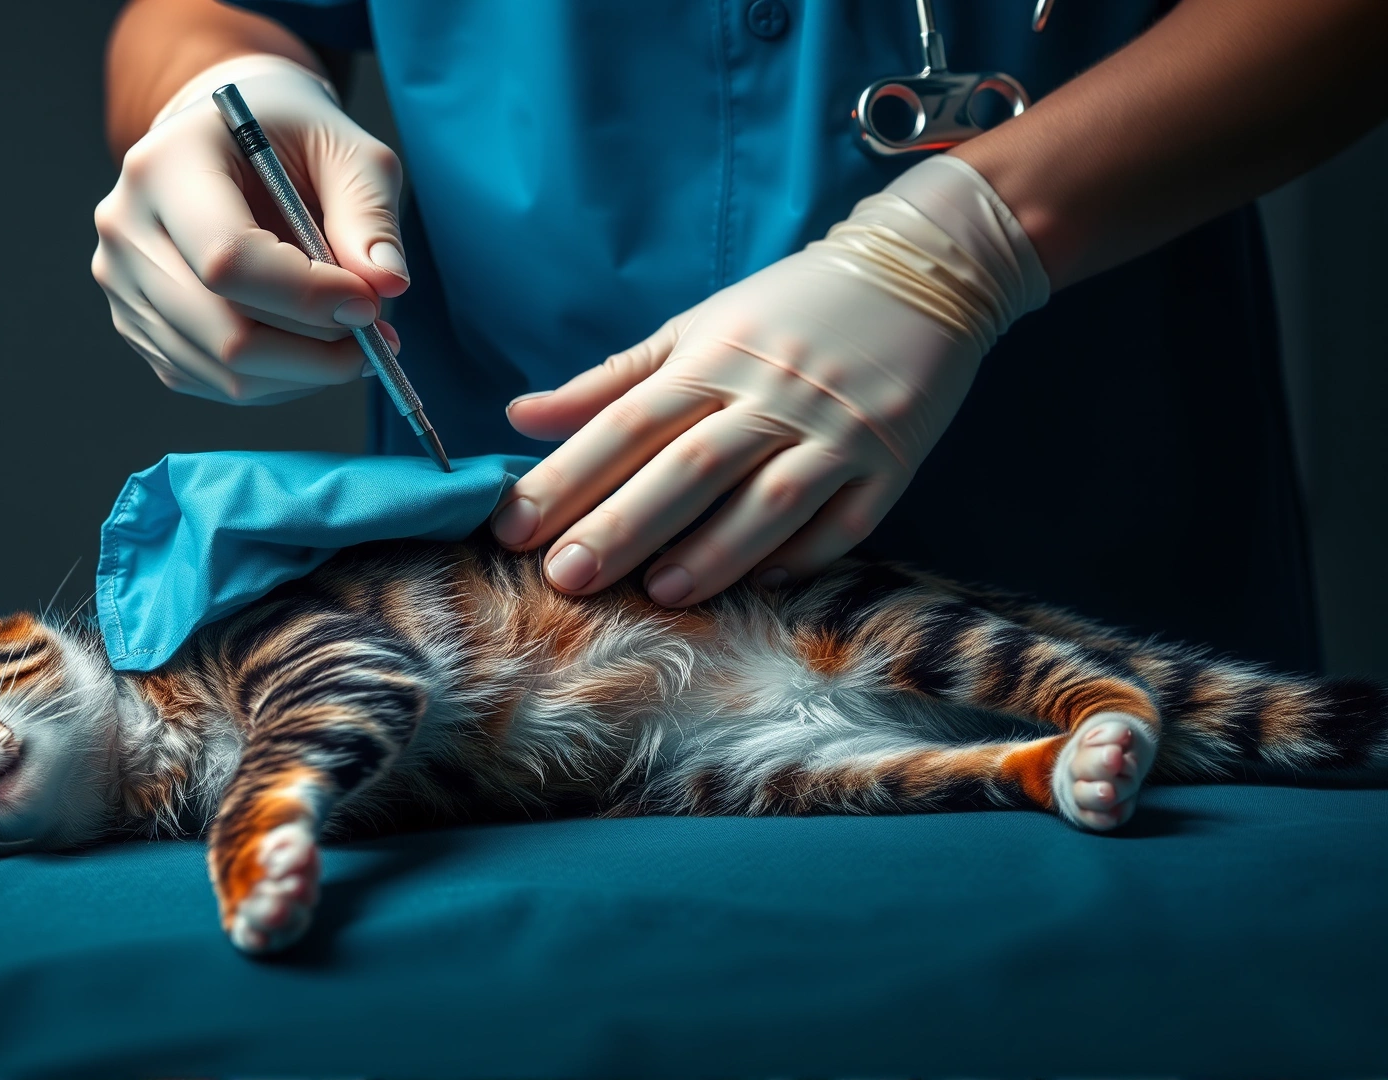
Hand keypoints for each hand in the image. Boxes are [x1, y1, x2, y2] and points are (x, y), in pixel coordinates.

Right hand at [92, 55, 408, 403]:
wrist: (228, 142)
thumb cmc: (291, 138)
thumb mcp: (346, 151)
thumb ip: (369, 214)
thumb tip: (386, 287)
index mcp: (166, 165)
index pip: (228, 260)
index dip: (306, 298)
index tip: (370, 305)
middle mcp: (127, 228)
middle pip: (223, 332)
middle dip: (316, 351)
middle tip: (377, 340)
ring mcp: (122, 283)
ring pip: (221, 371)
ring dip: (303, 372)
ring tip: (353, 342)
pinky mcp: (137, 325)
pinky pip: (212, 382)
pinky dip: (276, 379)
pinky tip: (308, 347)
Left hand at [491, 155, 1049, 605]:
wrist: (919, 273)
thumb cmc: (788, 311)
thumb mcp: (695, 328)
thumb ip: (609, 380)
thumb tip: (519, 416)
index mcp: (712, 358)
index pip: (626, 424)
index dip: (567, 476)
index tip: (513, 526)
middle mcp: (771, 394)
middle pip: (687, 467)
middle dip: (622, 525)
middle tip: (565, 577)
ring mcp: (836, 431)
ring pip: (769, 501)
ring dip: (714, 551)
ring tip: (660, 592)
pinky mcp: (892, 461)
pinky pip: (843, 522)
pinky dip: (801, 556)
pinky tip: (757, 584)